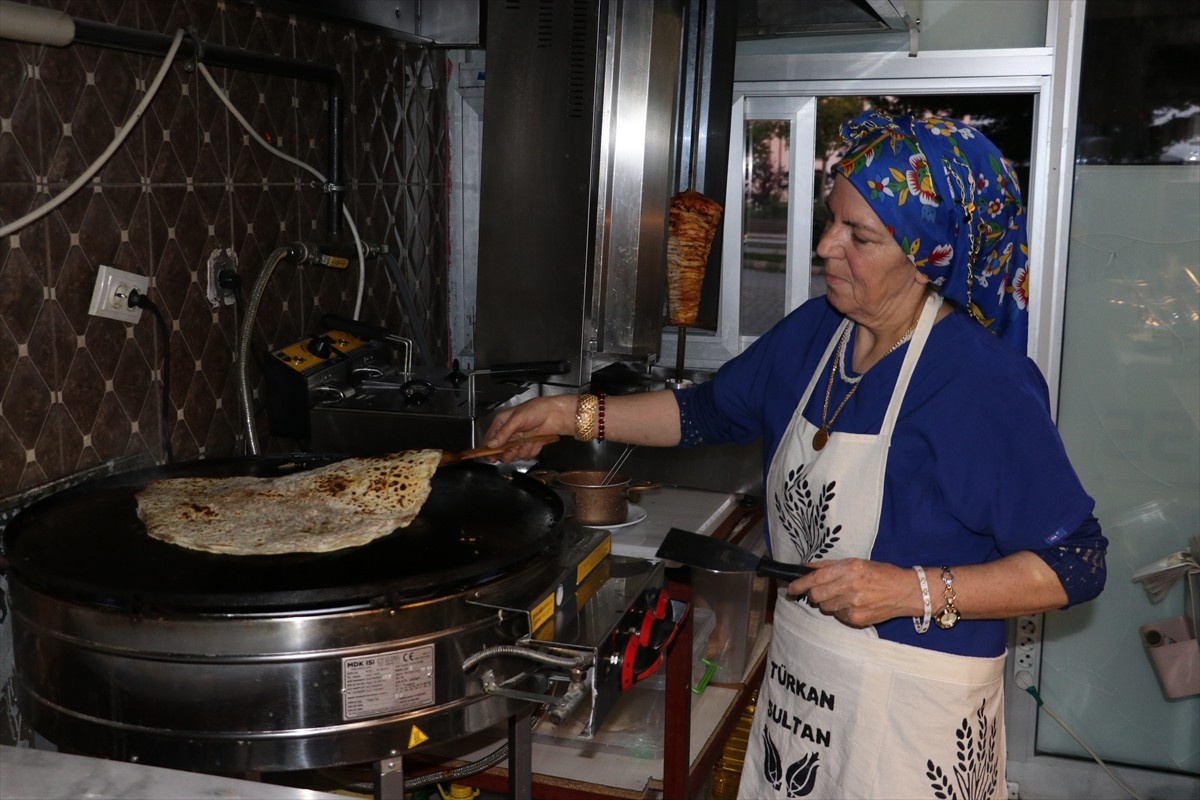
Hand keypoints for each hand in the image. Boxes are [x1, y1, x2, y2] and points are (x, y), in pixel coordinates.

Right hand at [483, 396, 572, 461]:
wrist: (556, 414)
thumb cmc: (537, 409)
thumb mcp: (517, 419)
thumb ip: (503, 433)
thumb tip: (491, 444)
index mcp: (502, 423)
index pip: (490, 439)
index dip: (489, 450)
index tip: (491, 458)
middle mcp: (509, 432)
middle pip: (501, 450)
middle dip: (508, 453)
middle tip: (513, 450)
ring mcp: (519, 440)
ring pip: (514, 455)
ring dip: (521, 450)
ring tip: (528, 442)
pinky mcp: (529, 445)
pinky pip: (526, 455)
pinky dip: (531, 450)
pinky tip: (535, 441)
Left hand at [787, 558, 915, 628]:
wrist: (906, 591)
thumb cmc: (882, 574)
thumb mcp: (856, 562)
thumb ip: (830, 566)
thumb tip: (806, 567)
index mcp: (849, 569)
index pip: (815, 578)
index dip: (799, 584)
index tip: (790, 588)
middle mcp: (850, 586)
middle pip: (816, 596)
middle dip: (814, 594)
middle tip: (821, 592)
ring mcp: (854, 604)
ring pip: (825, 607)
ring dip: (829, 603)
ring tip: (844, 596)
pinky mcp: (857, 619)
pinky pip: (838, 616)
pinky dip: (841, 611)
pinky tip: (854, 605)